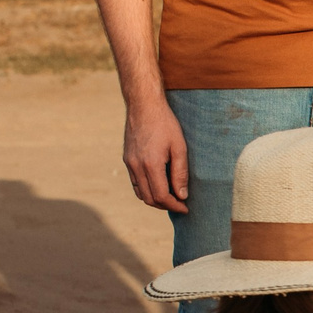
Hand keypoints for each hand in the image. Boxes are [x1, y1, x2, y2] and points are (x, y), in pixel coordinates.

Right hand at [124, 96, 189, 211]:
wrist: (143, 105)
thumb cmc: (165, 124)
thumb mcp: (179, 147)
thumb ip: (180, 173)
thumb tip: (182, 195)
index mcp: (151, 164)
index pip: (161, 196)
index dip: (174, 205)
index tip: (185, 207)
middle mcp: (136, 166)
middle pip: (149, 198)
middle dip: (165, 206)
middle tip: (180, 204)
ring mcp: (129, 163)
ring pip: (140, 193)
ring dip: (155, 200)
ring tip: (170, 198)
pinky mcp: (127, 159)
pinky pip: (135, 183)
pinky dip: (146, 190)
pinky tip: (158, 186)